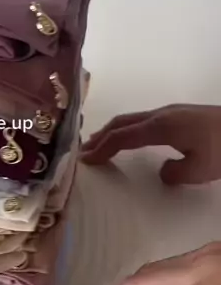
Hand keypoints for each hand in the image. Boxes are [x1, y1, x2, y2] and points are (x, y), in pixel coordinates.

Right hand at [81, 104, 220, 184]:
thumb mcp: (200, 169)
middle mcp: (161, 115)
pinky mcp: (181, 114)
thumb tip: (163, 172)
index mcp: (160, 127)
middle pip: (122, 123)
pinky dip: (128, 129)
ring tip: (101, 144)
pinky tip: (133, 138)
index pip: (121, 137)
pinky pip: (144, 120)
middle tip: (84, 151)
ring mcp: (171, 112)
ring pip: (133, 119)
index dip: (101, 149)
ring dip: (114, 131)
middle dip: (101, 136)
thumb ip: (174, 172)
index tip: (85, 160)